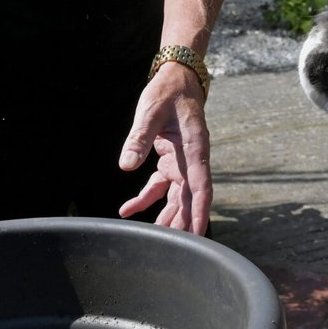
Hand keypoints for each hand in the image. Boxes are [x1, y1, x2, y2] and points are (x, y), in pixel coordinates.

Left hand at [117, 62, 211, 233]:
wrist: (176, 80)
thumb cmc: (167, 92)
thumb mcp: (151, 111)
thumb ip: (139, 138)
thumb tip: (126, 166)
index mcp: (195, 148)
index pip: (201, 186)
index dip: (200, 211)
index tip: (198, 233)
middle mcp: (192, 160)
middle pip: (190, 199)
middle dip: (183, 223)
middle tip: (174, 247)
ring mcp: (182, 163)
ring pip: (177, 198)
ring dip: (167, 217)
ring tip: (154, 240)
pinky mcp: (170, 163)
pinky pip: (160, 187)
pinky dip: (145, 199)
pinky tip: (127, 210)